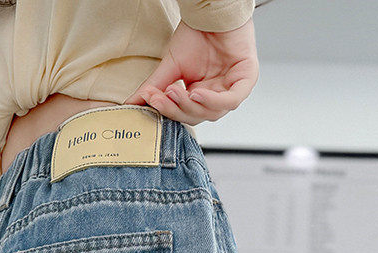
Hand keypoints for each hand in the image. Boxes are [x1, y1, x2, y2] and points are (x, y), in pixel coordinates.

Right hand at [125, 19, 257, 123]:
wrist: (212, 11)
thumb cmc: (197, 34)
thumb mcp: (171, 66)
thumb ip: (154, 87)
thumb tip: (131, 104)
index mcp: (201, 95)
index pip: (185, 113)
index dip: (168, 109)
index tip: (151, 99)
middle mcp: (217, 96)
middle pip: (197, 115)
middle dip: (178, 108)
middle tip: (163, 95)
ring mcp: (233, 90)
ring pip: (213, 112)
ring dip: (192, 105)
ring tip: (176, 91)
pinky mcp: (246, 80)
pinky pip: (231, 101)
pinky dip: (213, 101)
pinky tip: (196, 93)